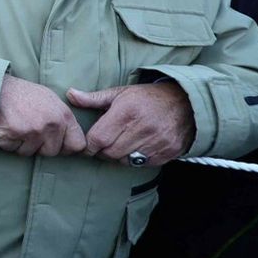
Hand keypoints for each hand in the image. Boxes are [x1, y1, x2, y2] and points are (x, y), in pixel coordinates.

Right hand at [0, 75, 85, 156]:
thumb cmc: (23, 94)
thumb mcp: (51, 100)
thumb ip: (62, 119)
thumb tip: (69, 138)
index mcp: (64, 116)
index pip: (77, 145)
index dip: (66, 147)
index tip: (57, 145)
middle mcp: (51, 125)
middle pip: (51, 152)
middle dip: (39, 146)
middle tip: (29, 131)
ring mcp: (33, 131)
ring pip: (30, 153)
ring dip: (21, 145)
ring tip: (16, 127)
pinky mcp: (14, 135)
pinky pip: (12, 149)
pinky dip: (7, 142)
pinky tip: (6, 128)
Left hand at [67, 82, 194, 165]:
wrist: (187, 103)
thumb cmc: (148, 98)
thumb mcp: (121, 93)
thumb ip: (94, 98)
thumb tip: (70, 94)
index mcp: (126, 112)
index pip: (98, 139)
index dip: (89, 145)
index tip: (89, 145)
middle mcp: (142, 128)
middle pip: (110, 153)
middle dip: (102, 152)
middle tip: (104, 145)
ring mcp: (157, 141)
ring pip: (125, 160)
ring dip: (118, 157)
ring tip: (120, 145)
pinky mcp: (168, 151)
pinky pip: (143, 164)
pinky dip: (136, 160)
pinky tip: (136, 149)